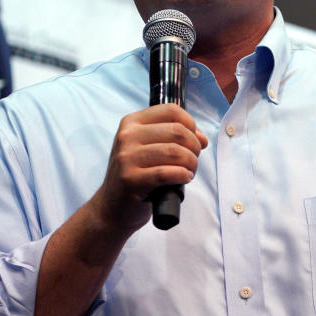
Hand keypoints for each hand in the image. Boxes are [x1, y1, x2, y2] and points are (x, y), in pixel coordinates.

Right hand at [93, 104, 208, 233]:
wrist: (113, 205)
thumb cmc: (137, 174)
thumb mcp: (149, 148)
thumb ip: (173, 137)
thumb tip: (202, 138)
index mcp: (132, 122)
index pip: (170, 110)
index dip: (191, 124)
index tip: (195, 139)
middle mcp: (127, 136)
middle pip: (177, 131)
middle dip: (194, 146)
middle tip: (193, 160)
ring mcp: (126, 157)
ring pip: (175, 152)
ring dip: (191, 163)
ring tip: (190, 171)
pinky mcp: (130, 179)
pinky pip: (166, 173)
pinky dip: (182, 175)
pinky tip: (184, 179)